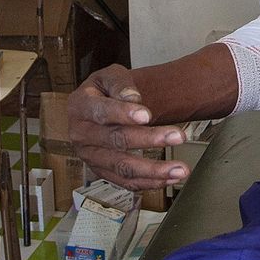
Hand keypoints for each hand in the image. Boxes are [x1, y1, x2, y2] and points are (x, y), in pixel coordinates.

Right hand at [68, 65, 189, 190]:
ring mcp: (90, 156)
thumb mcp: (109, 76)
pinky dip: (148, 182)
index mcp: (80, 107)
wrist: (96, 106)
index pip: (101, 112)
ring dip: (153, 170)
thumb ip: (121, 84)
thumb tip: (133, 98)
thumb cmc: (104, 90)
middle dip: (149, 139)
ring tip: (180, 169)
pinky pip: (124, 181)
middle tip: (178, 136)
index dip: (124, 114)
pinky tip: (168, 179)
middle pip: (116, 141)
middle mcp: (81, 134)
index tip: (147, 115)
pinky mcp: (101, 171)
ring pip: (122, 167)